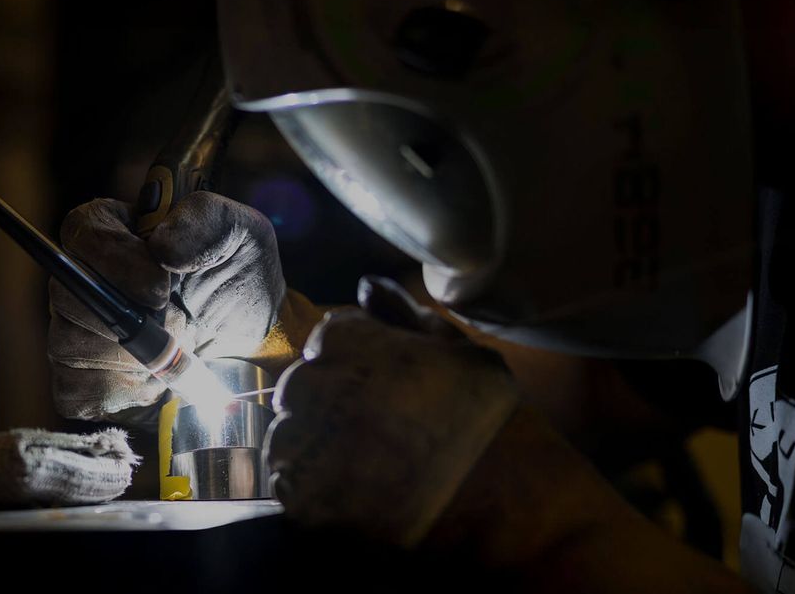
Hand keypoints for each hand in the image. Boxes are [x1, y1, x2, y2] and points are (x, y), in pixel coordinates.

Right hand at [48, 191, 315, 423]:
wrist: (251, 342)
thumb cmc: (238, 279)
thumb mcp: (241, 235)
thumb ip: (205, 223)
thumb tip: (162, 246)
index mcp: (117, 232)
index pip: (83, 231)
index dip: (113, 257)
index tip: (160, 286)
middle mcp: (87, 279)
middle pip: (68, 291)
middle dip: (122, 315)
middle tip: (176, 325)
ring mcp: (79, 330)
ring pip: (68, 343)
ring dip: (127, 356)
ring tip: (175, 351)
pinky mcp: (85, 379)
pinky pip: (76, 390)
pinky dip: (116, 392)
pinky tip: (154, 384)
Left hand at [265, 276, 519, 545]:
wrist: (506, 507)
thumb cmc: (490, 422)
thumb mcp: (460, 352)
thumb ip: (404, 315)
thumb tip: (366, 286)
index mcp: (345, 340)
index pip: (327, 340)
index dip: (358, 365)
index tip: (387, 392)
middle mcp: (314, 385)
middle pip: (301, 388)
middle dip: (332, 406)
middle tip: (381, 434)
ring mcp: (304, 444)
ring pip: (289, 437)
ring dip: (317, 448)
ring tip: (370, 469)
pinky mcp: (301, 499)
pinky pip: (288, 486)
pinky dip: (312, 491)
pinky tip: (356, 497)